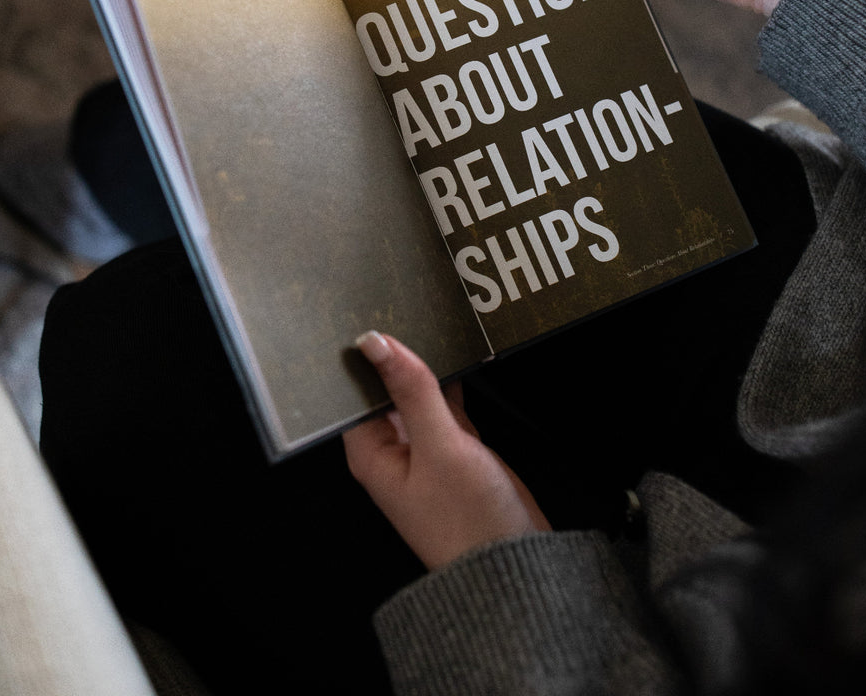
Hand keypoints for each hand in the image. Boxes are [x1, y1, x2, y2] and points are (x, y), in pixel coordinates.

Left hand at [343, 331, 549, 570]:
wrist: (514, 567)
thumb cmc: (468, 520)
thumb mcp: (440, 446)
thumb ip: (411, 390)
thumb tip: (376, 342)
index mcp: (371, 452)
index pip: (351, 391)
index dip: (356, 353)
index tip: (363, 309)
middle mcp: (392, 447)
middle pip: (383, 387)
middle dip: (392, 351)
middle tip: (401, 300)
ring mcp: (425, 447)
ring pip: (416, 391)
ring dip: (423, 363)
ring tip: (429, 313)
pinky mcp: (455, 447)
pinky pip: (445, 402)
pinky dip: (451, 380)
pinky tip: (460, 352)